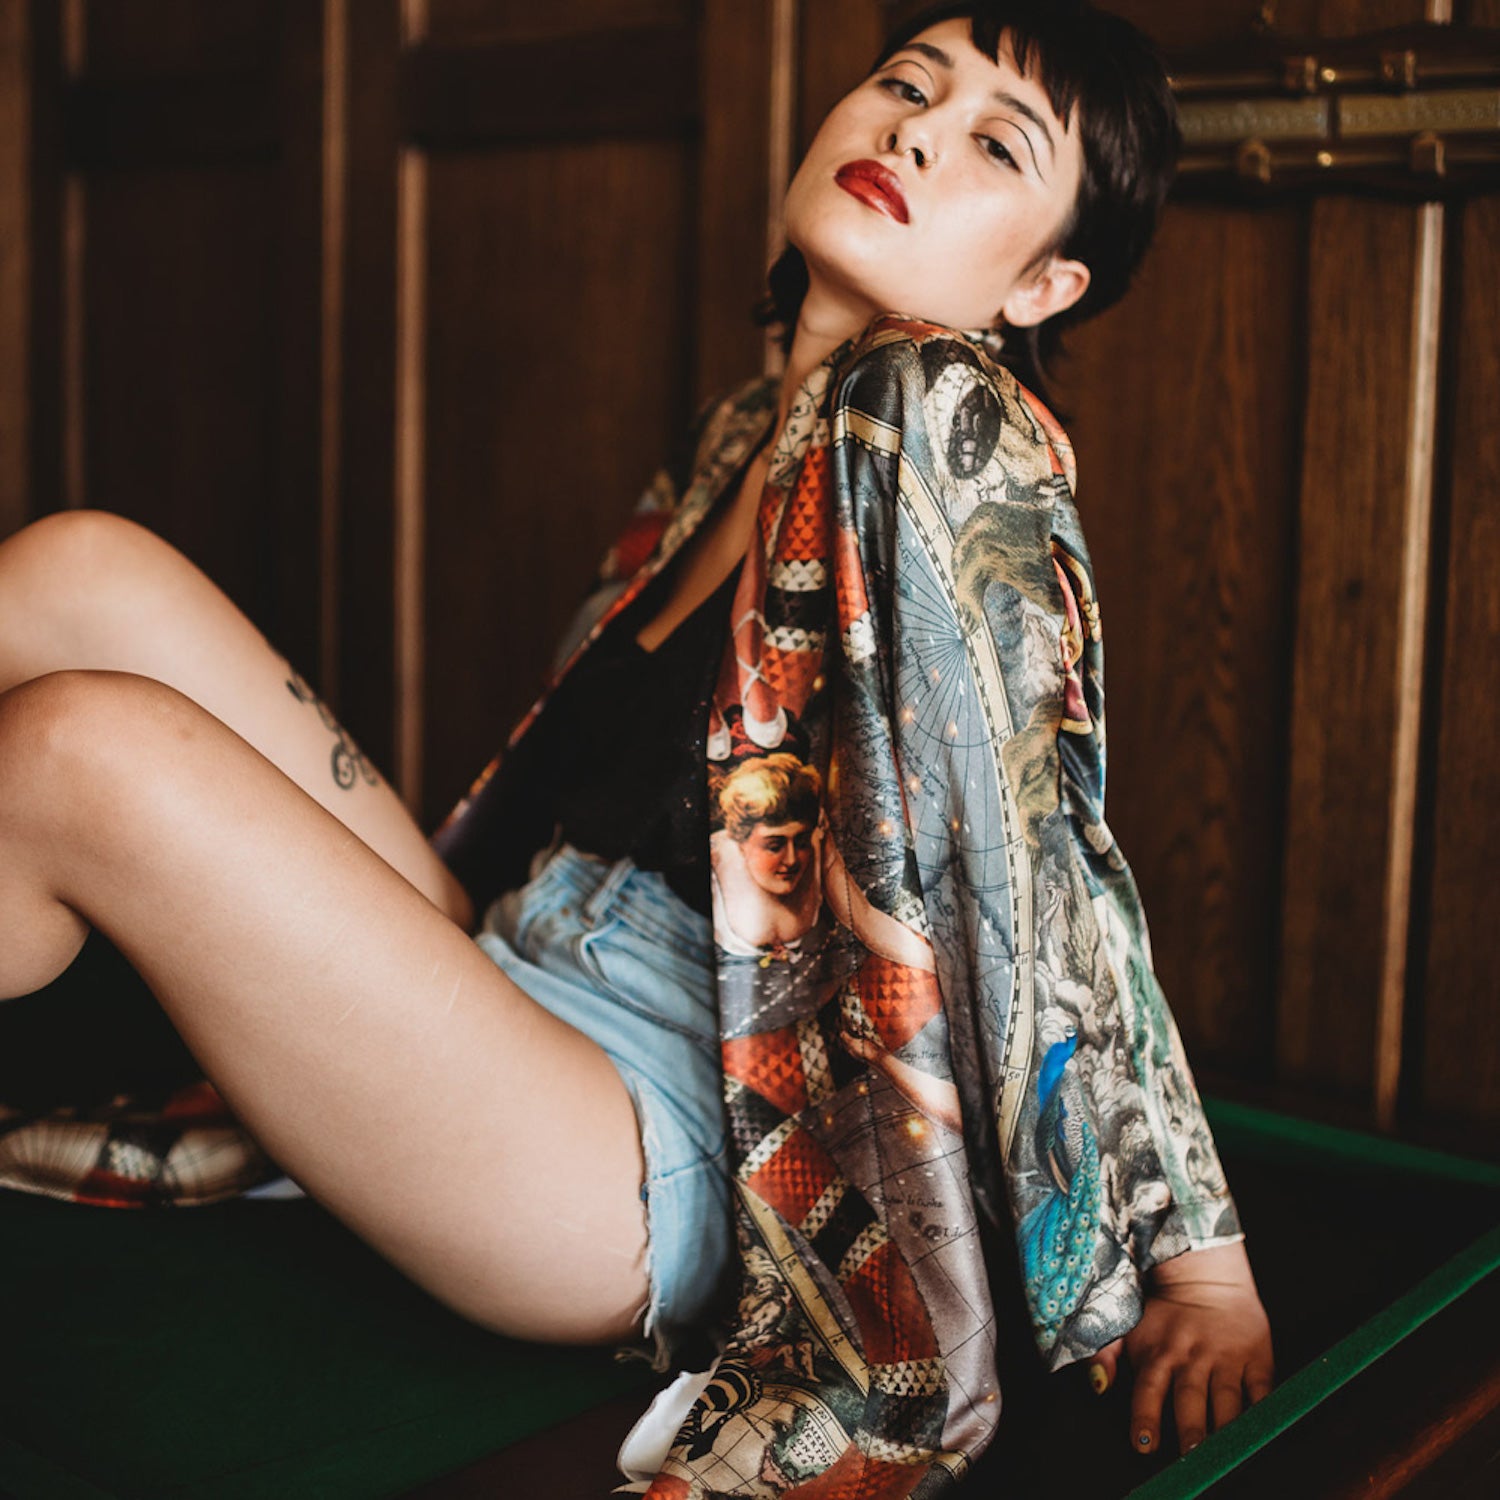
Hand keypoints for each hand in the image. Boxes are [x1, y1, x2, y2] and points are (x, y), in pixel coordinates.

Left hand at [1088, 1241, 1273, 1456]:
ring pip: (1228, 1401)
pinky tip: (1262, 1431)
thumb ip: (1104, 1353)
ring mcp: (1227, 1359)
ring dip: (1226, 1429)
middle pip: (1191, 1400)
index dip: (1146, 1417)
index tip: (1144, 1444)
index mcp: (1159, 1353)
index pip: (1148, 1390)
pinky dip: (1264, 1412)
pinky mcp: (1257, 1360)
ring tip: (1226, 1455)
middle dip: (1191, 1431)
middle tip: (1192, 1457)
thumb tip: (1097, 1386)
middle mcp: (1192, 1358)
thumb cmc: (1163, 1313)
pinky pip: (1263, 1390)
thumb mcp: (1128, 1326)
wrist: (1206, 1276)